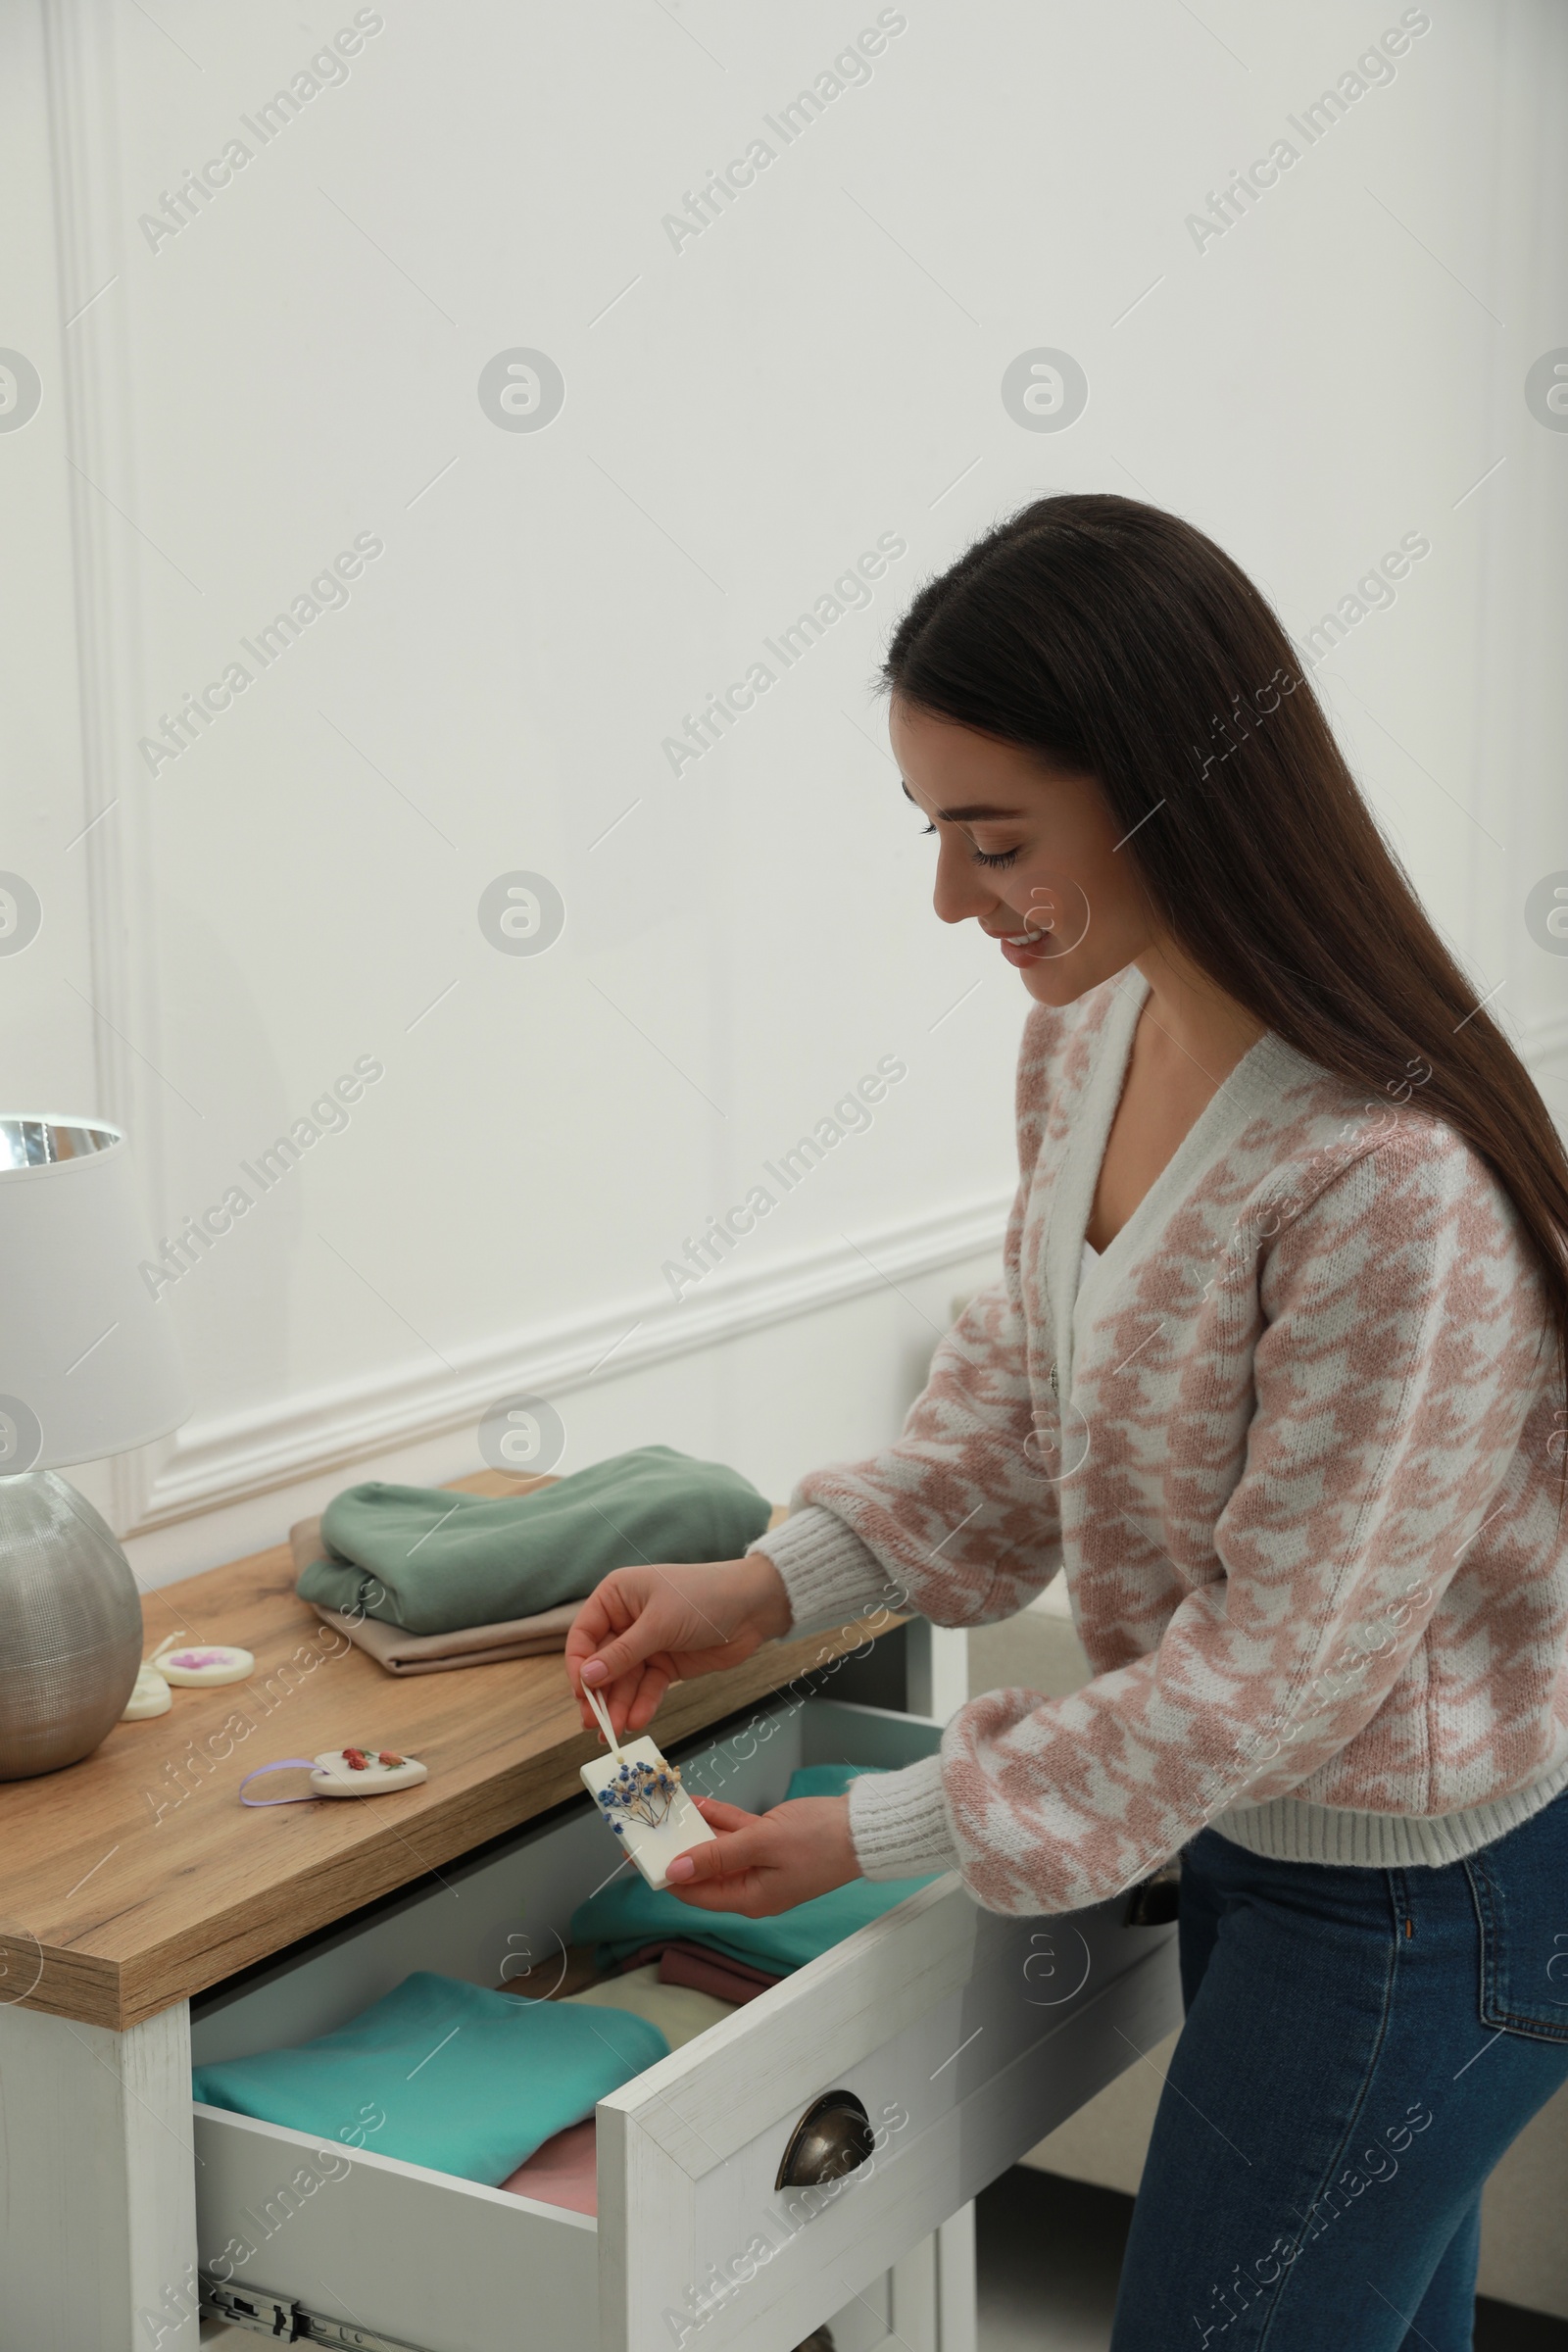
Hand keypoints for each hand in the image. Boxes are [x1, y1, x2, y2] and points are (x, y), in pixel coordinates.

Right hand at [565, 1555, 792, 1739]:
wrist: (754, 1607)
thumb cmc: (704, 1598)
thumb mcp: (659, 1624)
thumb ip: (622, 1654)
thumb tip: (586, 1677)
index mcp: (617, 1596)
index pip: (584, 1635)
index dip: (579, 1665)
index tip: (581, 1694)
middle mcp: (626, 1620)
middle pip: (602, 1663)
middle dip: (599, 1694)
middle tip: (595, 1724)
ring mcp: (646, 1644)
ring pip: (624, 1681)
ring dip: (619, 1706)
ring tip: (616, 1732)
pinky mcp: (665, 1664)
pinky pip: (647, 1687)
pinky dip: (642, 1704)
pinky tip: (637, 1720)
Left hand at [662, 1795, 860, 1914]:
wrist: (863, 1829)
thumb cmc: (821, 1842)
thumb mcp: (762, 1845)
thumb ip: (718, 1856)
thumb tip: (677, 1869)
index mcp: (750, 1898)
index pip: (696, 1893)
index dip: (669, 1877)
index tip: (643, 1859)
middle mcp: (753, 1885)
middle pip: (704, 1870)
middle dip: (679, 1850)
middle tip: (651, 1830)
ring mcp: (761, 1862)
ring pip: (718, 1847)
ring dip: (696, 1829)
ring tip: (668, 1812)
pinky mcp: (770, 1841)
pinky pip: (736, 1831)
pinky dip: (719, 1818)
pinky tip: (698, 1803)